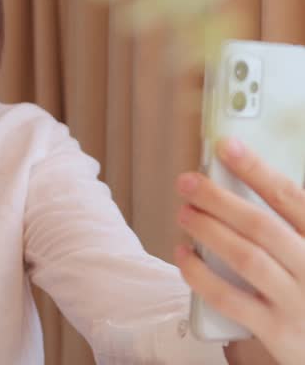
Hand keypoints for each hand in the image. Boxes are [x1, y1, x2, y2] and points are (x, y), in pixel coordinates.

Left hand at [174, 137, 304, 364]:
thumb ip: (288, 222)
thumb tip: (245, 180)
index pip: (289, 196)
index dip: (255, 168)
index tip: (226, 146)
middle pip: (260, 225)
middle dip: (218, 199)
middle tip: (187, 183)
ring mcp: (297, 302)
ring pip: (245, 258)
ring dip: (208, 231)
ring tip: (184, 213)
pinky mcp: (277, 330)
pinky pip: (228, 298)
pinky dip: (200, 274)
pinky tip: (184, 255)